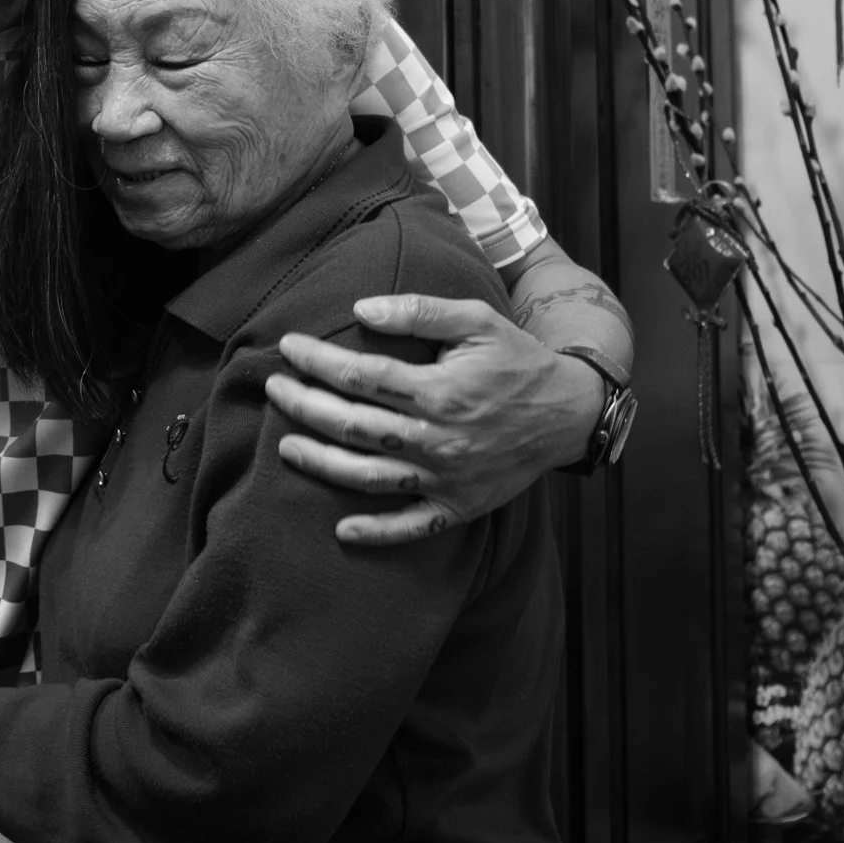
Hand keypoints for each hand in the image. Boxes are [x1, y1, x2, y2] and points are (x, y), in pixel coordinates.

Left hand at [268, 294, 602, 545]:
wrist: (569, 413)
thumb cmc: (517, 360)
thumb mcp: (477, 320)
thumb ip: (419, 311)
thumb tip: (360, 309)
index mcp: (439, 391)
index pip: (359, 376)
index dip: (316, 361)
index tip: (289, 347)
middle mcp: (438, 438)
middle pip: (352, 426)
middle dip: (304, 406)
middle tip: (274, 388)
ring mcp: (447, 478)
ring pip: (368, 478)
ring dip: (321, 464)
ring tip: (286, 447)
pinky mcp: (458, 506)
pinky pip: (410, 526)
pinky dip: (375, 533)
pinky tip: (342, 530)